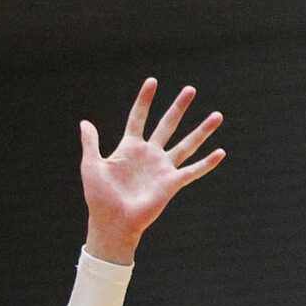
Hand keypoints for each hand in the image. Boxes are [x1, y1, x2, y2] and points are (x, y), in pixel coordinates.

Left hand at [78, 79, 224, 263]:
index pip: (138, 118)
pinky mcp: (171, 183)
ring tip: (217, 115)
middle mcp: (149, 155)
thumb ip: (91, 143)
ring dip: (202, 130)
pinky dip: (207, 163)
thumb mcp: (92, 166)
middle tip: (190, 89)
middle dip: (179, 107)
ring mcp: (162, 168)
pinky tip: (221, 153)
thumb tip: (84, 122)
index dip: (145, 100)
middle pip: (167, 124)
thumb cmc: (100, 197)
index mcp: (129, 148)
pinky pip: (192, 171)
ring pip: (187, 144)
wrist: (113, 223)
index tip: (152, 82)